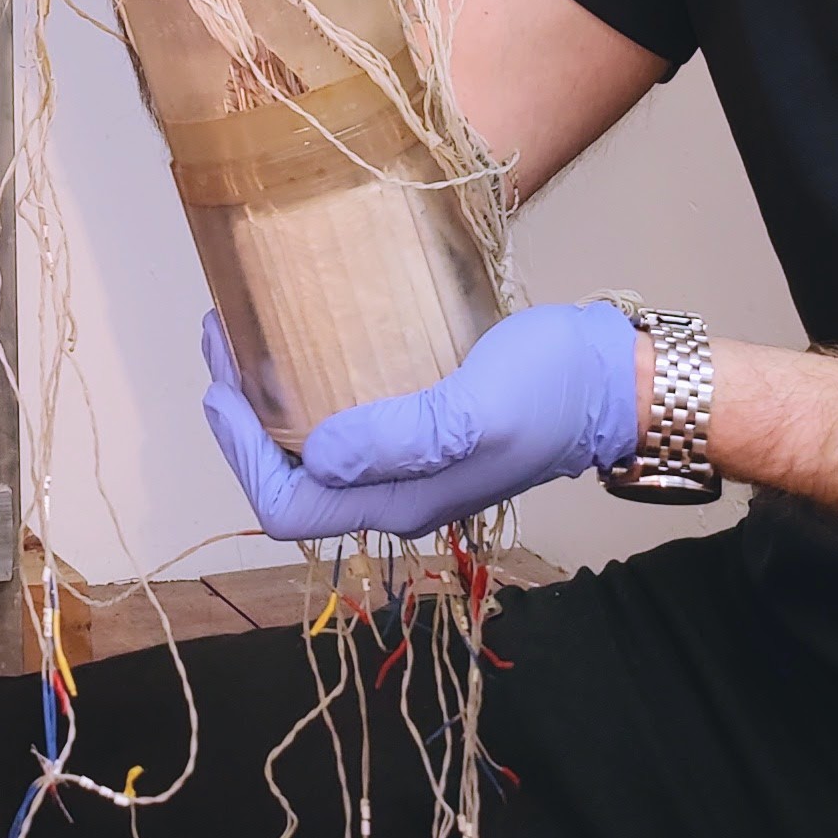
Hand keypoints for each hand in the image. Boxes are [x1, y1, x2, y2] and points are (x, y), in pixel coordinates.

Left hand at [197, 304, 641, 541]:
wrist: (616, 382)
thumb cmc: (552, 392)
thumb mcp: (476, 412)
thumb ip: (401, 437)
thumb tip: (315, 455)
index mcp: (397, 502)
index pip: (286, 507)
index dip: (240, 454)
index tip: (222, 384)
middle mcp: (393, 491)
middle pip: (289, 476)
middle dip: (241, 415)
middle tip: (221, 337)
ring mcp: (408, 461)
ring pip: (311, 444)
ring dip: (269, 395)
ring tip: (246, 330)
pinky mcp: (421, 425)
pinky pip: (344, 415)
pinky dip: (308, 381)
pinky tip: (305, 336)